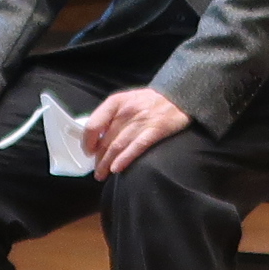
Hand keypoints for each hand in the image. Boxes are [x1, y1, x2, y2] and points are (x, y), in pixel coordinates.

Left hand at [79, 87, 196, 177]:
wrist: (180, 95)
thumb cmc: (151, 100)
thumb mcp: (127, 99)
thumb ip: (112, 115)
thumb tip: (98, 137)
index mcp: (116, 102)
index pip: (93, 125)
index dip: (88, 141)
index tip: (89, 152)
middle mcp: (126, 112)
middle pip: (106, 140)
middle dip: (99, 159)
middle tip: (97, 171)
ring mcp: (141, 121)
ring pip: (117, 146)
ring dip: (107, 163)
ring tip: (103, 175)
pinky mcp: (155, 130)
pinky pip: (136, 147)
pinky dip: (125, 159)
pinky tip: (117, 169)